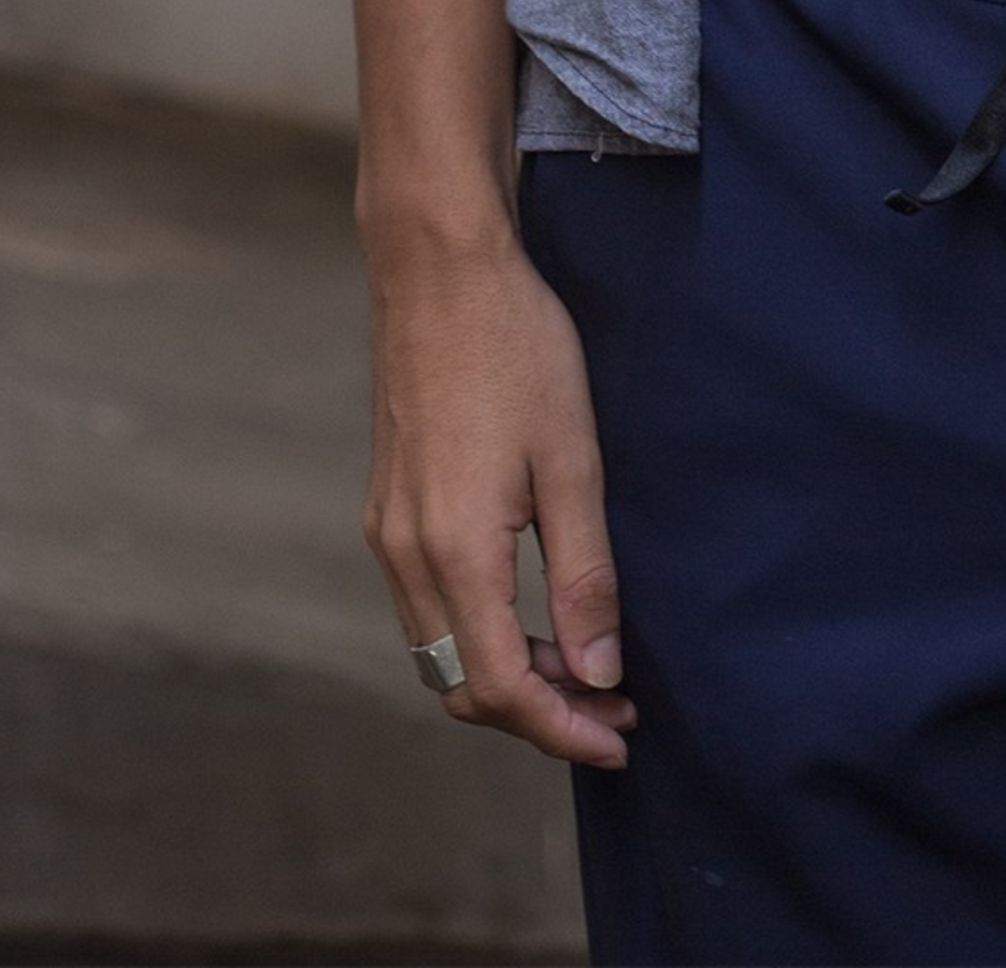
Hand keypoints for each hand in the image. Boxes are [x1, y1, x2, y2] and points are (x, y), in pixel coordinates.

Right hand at [359, 225, 636, 765]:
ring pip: (440, 652)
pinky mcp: (386, 508)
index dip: (560, 728)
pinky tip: (531, 612)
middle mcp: (405, 554)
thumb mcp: (572, 458)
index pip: (498, 687)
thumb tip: (596, 671)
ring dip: (507, 676)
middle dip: (537, 713)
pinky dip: (478, 633)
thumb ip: (584, 574)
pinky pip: (426, 609)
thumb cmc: (516, 348)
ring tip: (582, 663)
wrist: (440, 269)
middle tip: (613, 704)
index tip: (619, 736)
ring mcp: (387, 532)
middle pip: (462, 685)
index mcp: (453, 547)